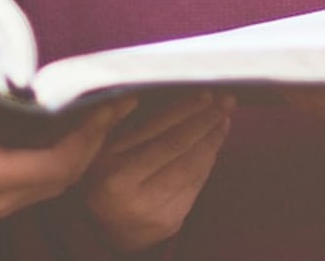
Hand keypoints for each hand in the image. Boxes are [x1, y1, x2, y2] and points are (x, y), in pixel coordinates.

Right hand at [0, 78, 126, 218]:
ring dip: (89, 147)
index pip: (51, 165)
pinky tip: (87, 127)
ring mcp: (5, 203)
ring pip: (63, 180)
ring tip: (111, 109)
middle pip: (65, 174)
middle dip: (95, 139)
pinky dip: (74, 154)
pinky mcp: (11, 198)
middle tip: (118, 100)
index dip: (83, 138)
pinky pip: (53, 180)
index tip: (101, 104)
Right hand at [83, 94, 230, 251]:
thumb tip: (144, 94)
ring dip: (212, 140)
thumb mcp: (98, 148)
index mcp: (111, 169)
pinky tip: (213, 144)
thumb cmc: (104, 177)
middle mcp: (132, 192)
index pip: (157, 133)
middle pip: (178, 148)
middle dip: (206, 121)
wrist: (108, 231)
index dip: (185, 111)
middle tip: (226, 101)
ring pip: (192, 168)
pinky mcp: (170, 221)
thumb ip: (116, 121)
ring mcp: (153, 209)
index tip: (205, 94)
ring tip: (223, 119)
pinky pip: (195, 185)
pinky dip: (207, 162)